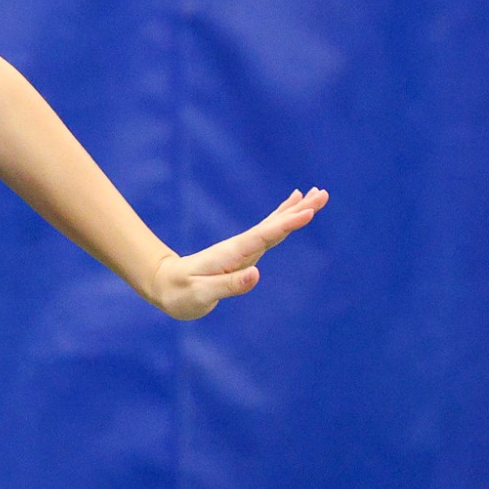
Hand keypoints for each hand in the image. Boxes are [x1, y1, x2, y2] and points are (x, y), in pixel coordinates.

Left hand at [146, 187, 328, 320]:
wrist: (164, 285)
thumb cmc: (180, 293)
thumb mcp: (201, 294)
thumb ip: (229, 285)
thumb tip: (257, 274)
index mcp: (231, 255)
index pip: (263, 237)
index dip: (285, 224)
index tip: (308, 211)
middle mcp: (239, 248)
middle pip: (273, 226)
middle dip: (298, 211)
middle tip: (323, 194)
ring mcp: (242, 249)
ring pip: (273, 226)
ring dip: (294, 211)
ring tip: (317, 195)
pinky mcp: (243, 254)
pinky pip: (267, 234)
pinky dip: (281, 220)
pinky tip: (291, 209)